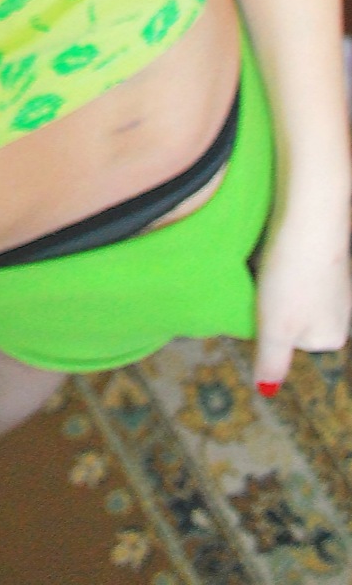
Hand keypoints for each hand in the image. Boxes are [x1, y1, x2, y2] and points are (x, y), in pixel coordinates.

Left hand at [254, 198, 350, 390]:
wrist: (312, 214)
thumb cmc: (293, 274)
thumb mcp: (275, 327)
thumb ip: (272, 361)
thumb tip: (265, 391)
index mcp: (330, 337)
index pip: (285, 341)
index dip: (265, 322)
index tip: (261, 304)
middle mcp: (343, 313)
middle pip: (292, 316)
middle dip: (274, 301)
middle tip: (265, 281)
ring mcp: (340, 283)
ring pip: (297, 290)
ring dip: (280, 278)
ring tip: (272, 262)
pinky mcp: (332, 255)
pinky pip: (303, 267)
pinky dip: (289, 258)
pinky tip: (282, 248)